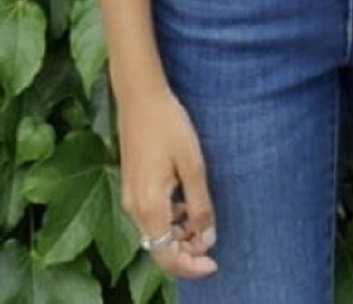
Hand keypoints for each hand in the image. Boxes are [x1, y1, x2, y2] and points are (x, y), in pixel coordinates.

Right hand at [118, 85, 217, 279]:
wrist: (140, 96)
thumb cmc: (169, 124)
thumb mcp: (192, 164)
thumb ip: (200, 205)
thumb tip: (207, 238)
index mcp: (149, 205)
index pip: (167, 255)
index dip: (190, 265)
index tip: (214, 261)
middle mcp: (134, 207)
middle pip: (158, 249)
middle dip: (185, 254)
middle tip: (211, 244)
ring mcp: (130, 197)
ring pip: (153, 234)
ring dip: (177, 238)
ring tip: (202, 225)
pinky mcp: (131, 186)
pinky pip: (149, 218)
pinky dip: (168, 223)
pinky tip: (185, 206)